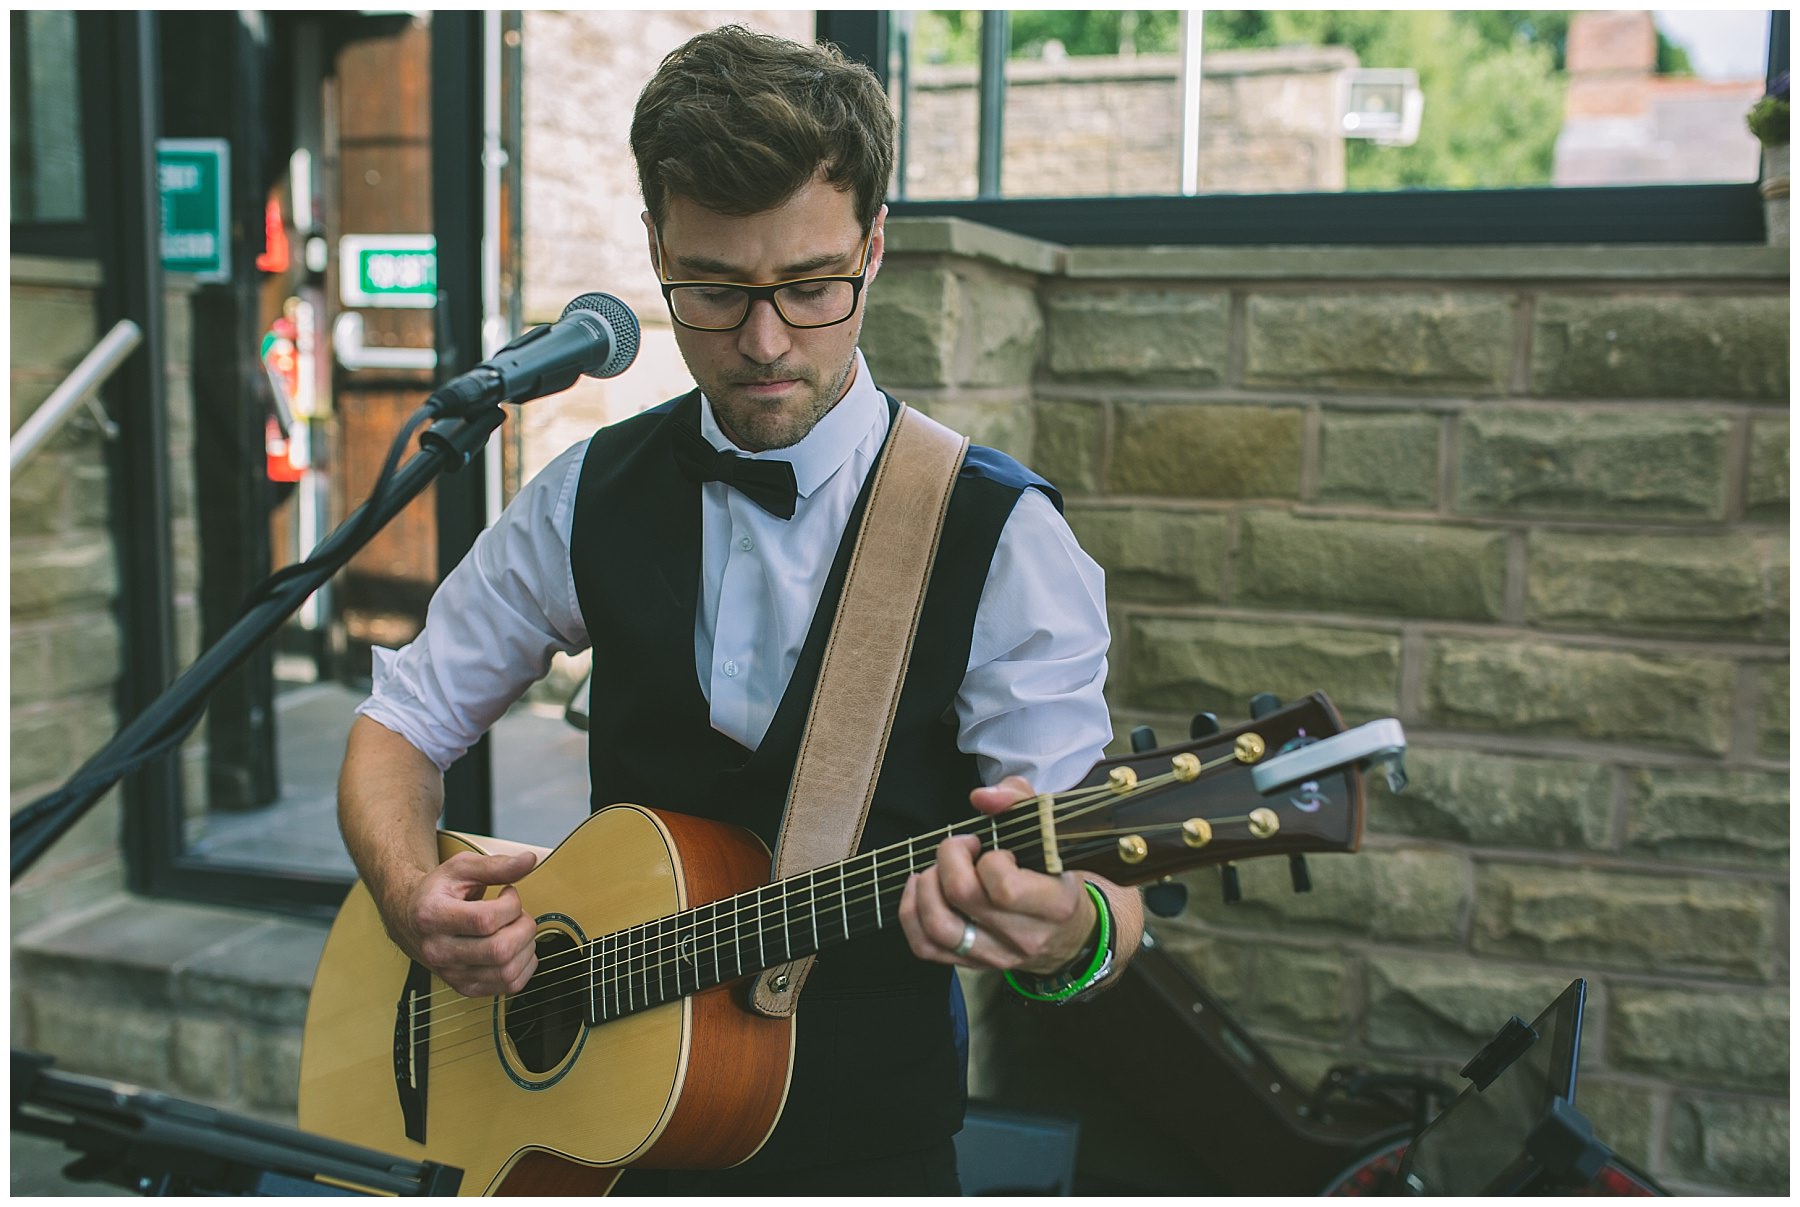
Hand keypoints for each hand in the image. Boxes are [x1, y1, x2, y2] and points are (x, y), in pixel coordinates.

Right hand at [385, 849, 539, 996]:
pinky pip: (508, 986)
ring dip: (526, 947)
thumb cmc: (437, 892)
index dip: (510, 904)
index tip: (509, 893)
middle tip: (518, 914)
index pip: (485, 920)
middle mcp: (438, 950)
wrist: (411, 918)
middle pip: (499, 950)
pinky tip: (516, 948)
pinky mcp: (464, 987)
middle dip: (524, 927)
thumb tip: (529, 861)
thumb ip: (496, 865)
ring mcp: (451, 973)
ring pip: (507, 972)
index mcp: (432, 916)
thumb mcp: (461, 868)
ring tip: (516, 930)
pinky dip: (524, 966)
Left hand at [897, 775, 1096, 973]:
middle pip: (964, 898)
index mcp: (1054, 905)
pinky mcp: (972, 964)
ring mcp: (996, 955)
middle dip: (950, 858)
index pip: (1004, 888)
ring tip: (939, 869)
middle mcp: (1025, 936)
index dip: (990, 859)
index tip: (996, 850)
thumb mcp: (1051, 830)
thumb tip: (981, 798)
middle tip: (962, 847)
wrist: (1069, 934)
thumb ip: (1019, 799)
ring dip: (927, 886)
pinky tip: (920, 886)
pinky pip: (925, 947)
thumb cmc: (1056, 876)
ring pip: (939, 927)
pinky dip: (911, 912)